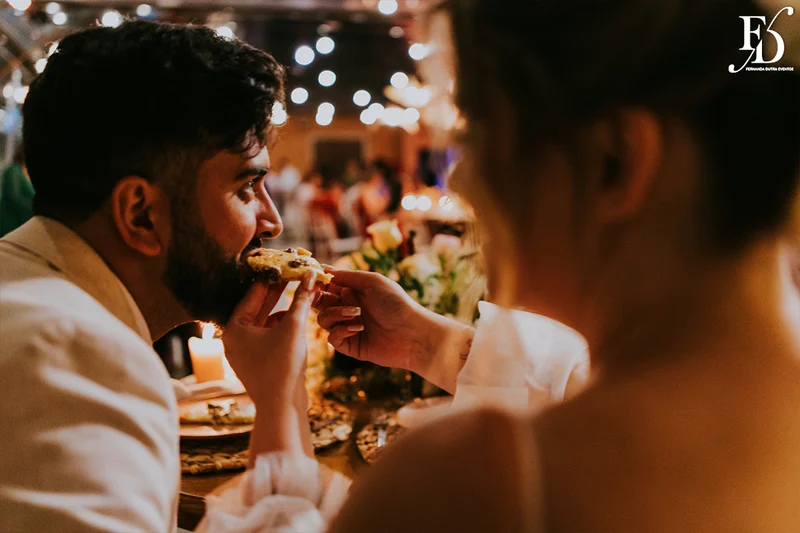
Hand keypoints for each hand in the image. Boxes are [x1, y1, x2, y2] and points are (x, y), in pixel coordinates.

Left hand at [222, 275, 316, 405]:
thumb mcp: (293, 327)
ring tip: (299, 291)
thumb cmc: (283, 366)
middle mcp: (235, 339)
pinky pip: (269, 336)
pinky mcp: (258, 362)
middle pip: (258, 307)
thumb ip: (301, 299)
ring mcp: (246, 352)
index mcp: (233, 329)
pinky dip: (283, 325)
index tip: (284, 264)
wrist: (282, 407)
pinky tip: (297, 315)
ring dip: (283, 308)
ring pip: (265, 321)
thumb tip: (309, 275)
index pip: (253, 295)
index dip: (272, 278)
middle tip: (294, 272)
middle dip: (278, 291)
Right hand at [314, 268, 462, 378]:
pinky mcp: (350, 345)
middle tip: (317, 296)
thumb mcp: (372, 282)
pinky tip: (359, 328)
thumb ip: (347, 277)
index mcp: (354, 292)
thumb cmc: (396, 303)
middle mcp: (348, 308)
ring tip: (355, 314)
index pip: (328, 285)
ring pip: (323, 319)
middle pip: (320, 303)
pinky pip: (332, 337)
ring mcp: (348, 327)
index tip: (310, 278)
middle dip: (317, 298)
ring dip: (335, 314)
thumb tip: (326, 270)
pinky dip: (341, 330)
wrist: (412, 333)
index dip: (317, 282)